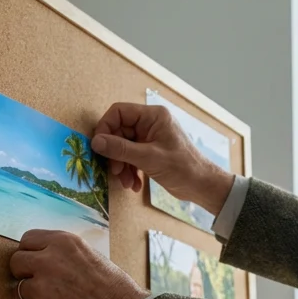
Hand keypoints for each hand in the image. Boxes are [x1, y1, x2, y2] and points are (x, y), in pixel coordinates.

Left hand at [10, 230, 147, 298]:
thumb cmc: (114, 291)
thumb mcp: (91, 256)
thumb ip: (63, 255)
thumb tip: (41, 258)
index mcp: (63, 242)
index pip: (27, 240)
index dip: (30, 253)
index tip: (34, 263)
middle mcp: (49, 261)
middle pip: (16, 262)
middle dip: (25, 273)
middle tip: (42, 284)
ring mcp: (42, 288)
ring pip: (21, 291)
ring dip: (35, 298)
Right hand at [92, 102, 234, 213]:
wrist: (202, 186)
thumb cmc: (183, 167)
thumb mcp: (148, 158)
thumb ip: (120, 149)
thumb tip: (96, 142)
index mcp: (153, 116)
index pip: (119, 112)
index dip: (105, 128)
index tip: (99, 147)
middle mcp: (151, 124)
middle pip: (119, 132)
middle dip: (115, 154)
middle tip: (115, 171)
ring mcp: (150, 138)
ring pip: (123, 147)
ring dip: (121, 166)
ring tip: (126, 182)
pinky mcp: (151, 152)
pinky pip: (131, 157)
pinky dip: (130, 171)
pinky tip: (134, 184)